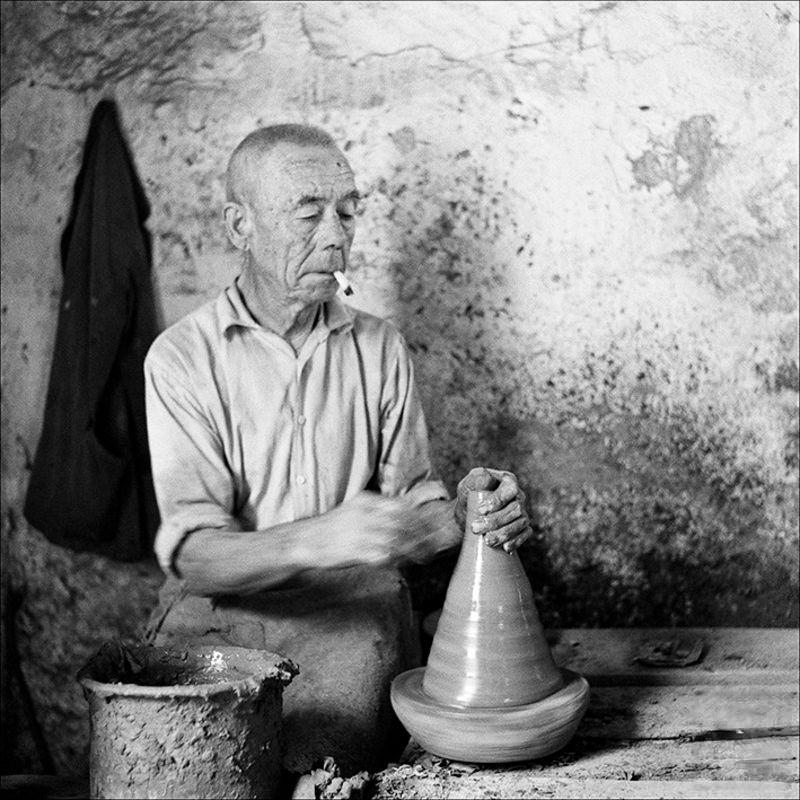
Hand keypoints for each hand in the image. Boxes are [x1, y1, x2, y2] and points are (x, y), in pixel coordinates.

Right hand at [323, 489, 449, 568]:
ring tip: (420, 558)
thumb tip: (405, 515)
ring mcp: (360, 532)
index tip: (428, 529)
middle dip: (420, 535)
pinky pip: (384, 555)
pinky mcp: (355, 551)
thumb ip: (378, 510)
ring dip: (412, 550)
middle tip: (430, 546)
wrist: (306, 540)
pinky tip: (399, 563)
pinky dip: (395, 560)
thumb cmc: (333, 527)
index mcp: (366, 501)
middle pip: (403, 522)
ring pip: (397, 539)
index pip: (401, 506)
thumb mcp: (355, 508)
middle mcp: (365, 514)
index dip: (418, 518)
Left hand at [455, 467, 531, 552]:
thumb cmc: (469, 496)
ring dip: (504, 533)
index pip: (510, 489)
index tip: (480, 510)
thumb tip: (487, 478)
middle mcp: (519, 496)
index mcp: (508, 481)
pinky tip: (505, 548)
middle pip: (516, 509)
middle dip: (496, 521)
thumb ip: (475, 478)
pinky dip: (516, 542)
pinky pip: (525, 534)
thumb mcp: (468, 484)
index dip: (498, 500)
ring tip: (486, 540)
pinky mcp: (523, 527)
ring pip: (521, 523)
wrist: (469, 515)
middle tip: (476, 528)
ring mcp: (522, 512)